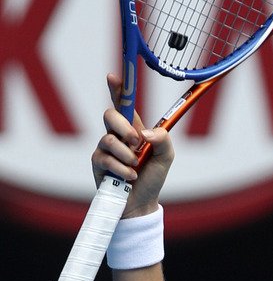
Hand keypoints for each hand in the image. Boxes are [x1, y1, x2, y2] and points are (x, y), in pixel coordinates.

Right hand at [92, 74, 173, 217]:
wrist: (140, 203)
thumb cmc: (153, 178)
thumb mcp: (166, 157)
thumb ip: (162, 139)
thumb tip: (143, 132)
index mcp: (135, 129)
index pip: (124, 105)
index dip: (118, 89)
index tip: (113, 77)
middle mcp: (118, 135)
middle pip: (110, 115)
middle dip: (123, 127)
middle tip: (136, 142)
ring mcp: (106, 148)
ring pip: (109, 139)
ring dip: (126, 155)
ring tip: (135, 167)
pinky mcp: (98, 162)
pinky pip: (105, 158)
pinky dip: (121, 169)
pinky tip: (129, 177)